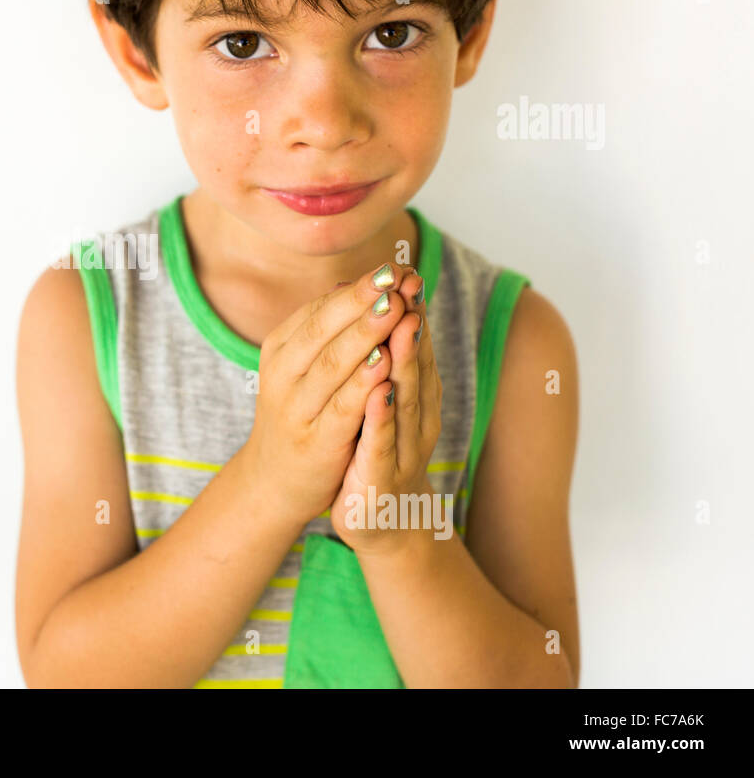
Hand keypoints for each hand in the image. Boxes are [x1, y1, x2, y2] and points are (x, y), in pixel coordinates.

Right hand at [239, 261, 411, 525]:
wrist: (275, 480)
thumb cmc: (300, 412)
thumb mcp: (304, 366)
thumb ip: (327, 329)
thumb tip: (353, 282)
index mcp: (280, 349)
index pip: (318, 310)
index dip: (357, 289)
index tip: (392, 267)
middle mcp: (282, 374)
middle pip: (323, 330)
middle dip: (362, 302)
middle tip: (394, 278)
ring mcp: (296, 408)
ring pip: (332, 364)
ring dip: (365, 335)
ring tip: (395, 309)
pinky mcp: (315, 441)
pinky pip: (340, 407)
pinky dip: (363, 384)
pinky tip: (386, 363)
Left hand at [331, 266, 445, 555]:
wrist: (379, 522)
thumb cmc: (376, 452)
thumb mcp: (382, 400)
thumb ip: (385, 358)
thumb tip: (378, 304)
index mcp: (414, 396)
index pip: (414, 346)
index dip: (411, 310)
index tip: (405, 271)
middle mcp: (416, 417)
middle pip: (415, 364)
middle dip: (412, 324)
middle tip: (409, 286)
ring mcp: (403, 448)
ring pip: (405, 398)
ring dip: (405, 361)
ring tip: (402, 326)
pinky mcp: (381, 477)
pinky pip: (381, 443)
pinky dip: (382, 417)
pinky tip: (378, 393)